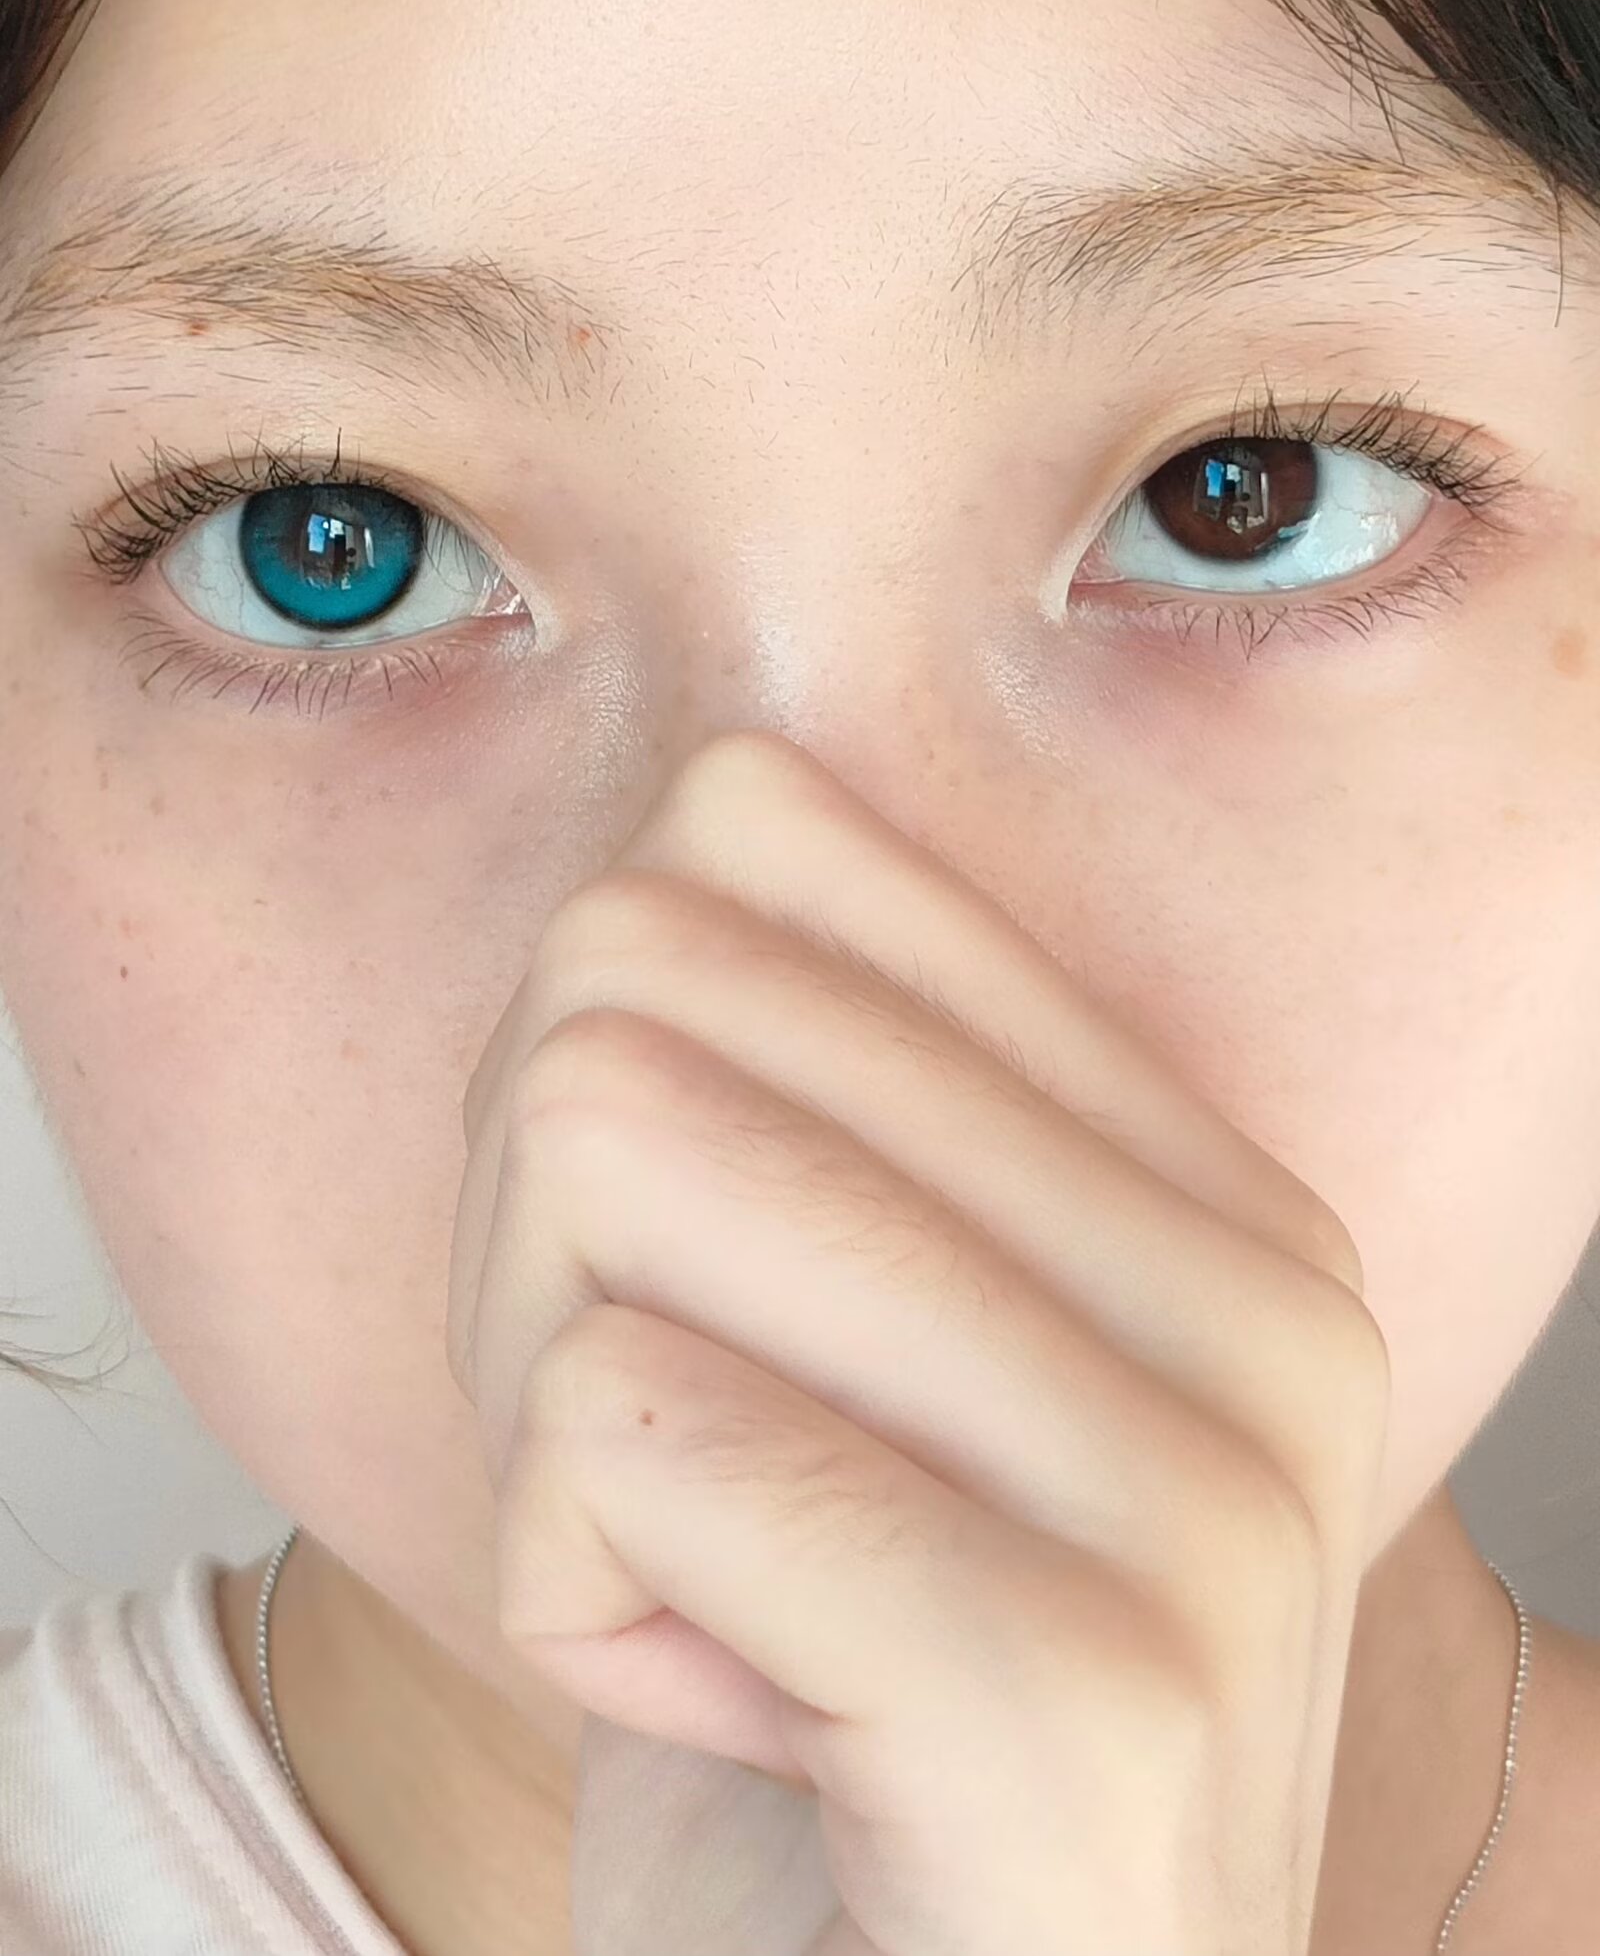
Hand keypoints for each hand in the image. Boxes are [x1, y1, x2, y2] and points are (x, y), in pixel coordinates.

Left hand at [447, 730, 1389, 1955]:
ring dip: (546, 1423)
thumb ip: (812, 1089)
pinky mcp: (1078, 1687)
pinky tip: (732, 1706)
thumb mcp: (831, 1362)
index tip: (663, 1281)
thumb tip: (723, 800)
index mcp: (1219, 1198)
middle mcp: (1261, 1310)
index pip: (776, 848)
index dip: (602, 1064)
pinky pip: (618, 1438)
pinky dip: (572, 1591)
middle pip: (643, 998)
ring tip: (695, 1577)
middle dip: (540, 1255)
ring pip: (611, 1167)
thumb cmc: (835, 1712)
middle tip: (653, 1466)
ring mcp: (1207, 1500)